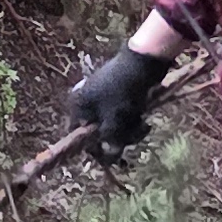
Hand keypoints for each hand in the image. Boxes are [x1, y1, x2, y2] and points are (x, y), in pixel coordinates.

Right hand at [65, 46, 175, 160]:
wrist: (144, 62)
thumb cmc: (123, 91)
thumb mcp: (115, 120)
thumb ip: (110, 140)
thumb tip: (110, 157)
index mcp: (78, 105)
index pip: (78, 135)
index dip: (94, 149)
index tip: (110, 158)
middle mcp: (86, 102)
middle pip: (99, 132)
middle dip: (118, 138)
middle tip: (134, 136)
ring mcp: (103, 98)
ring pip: (113, 125)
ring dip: (129, 131)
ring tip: (143, 126)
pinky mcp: (118, 96)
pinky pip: (122, 117)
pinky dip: (132, 121)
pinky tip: (144, 121)